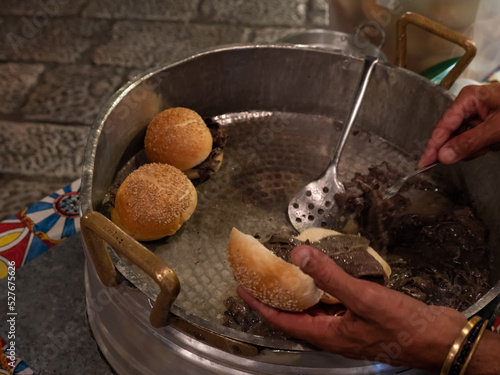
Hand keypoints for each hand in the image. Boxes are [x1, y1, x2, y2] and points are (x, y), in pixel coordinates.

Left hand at [238, 245, 466, 371]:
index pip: (281, 320)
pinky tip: (323, 272)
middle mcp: (331, 332)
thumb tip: (297, 254)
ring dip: (299, 290)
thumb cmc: (402, 325)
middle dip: (275, 295)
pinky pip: (333, 302)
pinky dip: (323, 288)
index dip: (259, 304)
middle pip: (294, 314)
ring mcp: (346, 325)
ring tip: (286, 269)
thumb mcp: (363, 297)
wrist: (439, 339)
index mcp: (325, 334)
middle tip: (261, 274)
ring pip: (314, 307)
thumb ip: (329, 276)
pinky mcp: (360, 317)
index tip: (242, 287)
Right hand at [418, 83, 499, 167]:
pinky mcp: (484, 125)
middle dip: (461, 147)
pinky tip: (493, 144)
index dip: (432, 147)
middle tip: (478, 150)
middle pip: (450, 134)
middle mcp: (469, 106)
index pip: (442, 127)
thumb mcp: (497, 129)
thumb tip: (443, 156)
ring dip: (475, 148)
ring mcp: (477, 116)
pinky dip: (481, 147)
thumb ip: (468, 142)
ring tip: (492, 143)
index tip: (424, 164)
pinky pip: (473, 142)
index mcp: (468, 99)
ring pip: (461, 141)